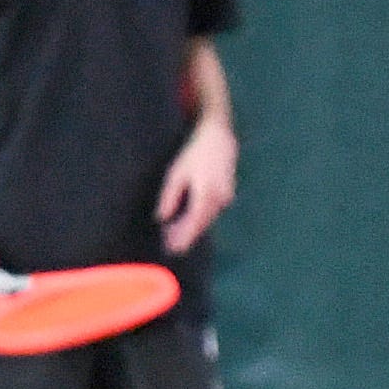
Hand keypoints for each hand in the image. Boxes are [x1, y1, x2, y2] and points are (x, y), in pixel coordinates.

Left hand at [157, 119, 236, 253]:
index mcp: (206, 195)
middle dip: (186, 236)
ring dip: (192, 229)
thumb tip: (162, 217)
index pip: (194, 223)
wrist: (218, 140)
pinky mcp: (226, 197)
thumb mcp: (177, 173)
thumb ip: (170, 196)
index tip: (173, 248)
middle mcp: (219, 200)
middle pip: (201, 224)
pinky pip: (211, 212)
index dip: (183, 237)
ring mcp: (225, 199)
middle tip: (171, 248)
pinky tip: (187, 222)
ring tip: (175, 237)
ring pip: (207, 219)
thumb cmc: (194, 154)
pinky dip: (199, 219)